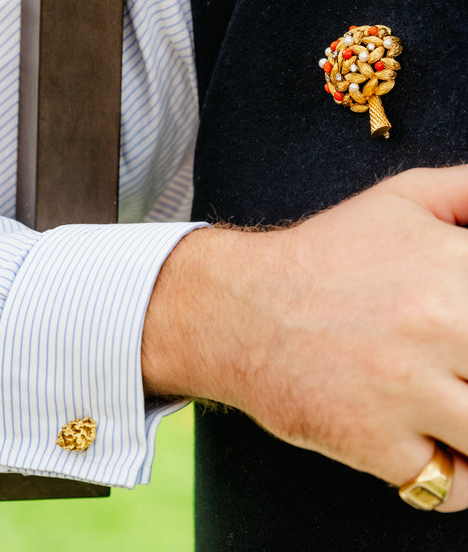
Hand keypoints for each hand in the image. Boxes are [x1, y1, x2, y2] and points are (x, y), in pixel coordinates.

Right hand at [142, 165, 467, 510]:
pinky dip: (451, 475)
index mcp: (454, 265)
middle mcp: (440, 326)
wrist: (240, 308)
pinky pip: (452, 486)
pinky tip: (433, 442)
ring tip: (450, 401)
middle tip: (461, 367)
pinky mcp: (378, 443)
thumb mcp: (403, 199)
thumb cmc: (326, 254)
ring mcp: (409, 390)